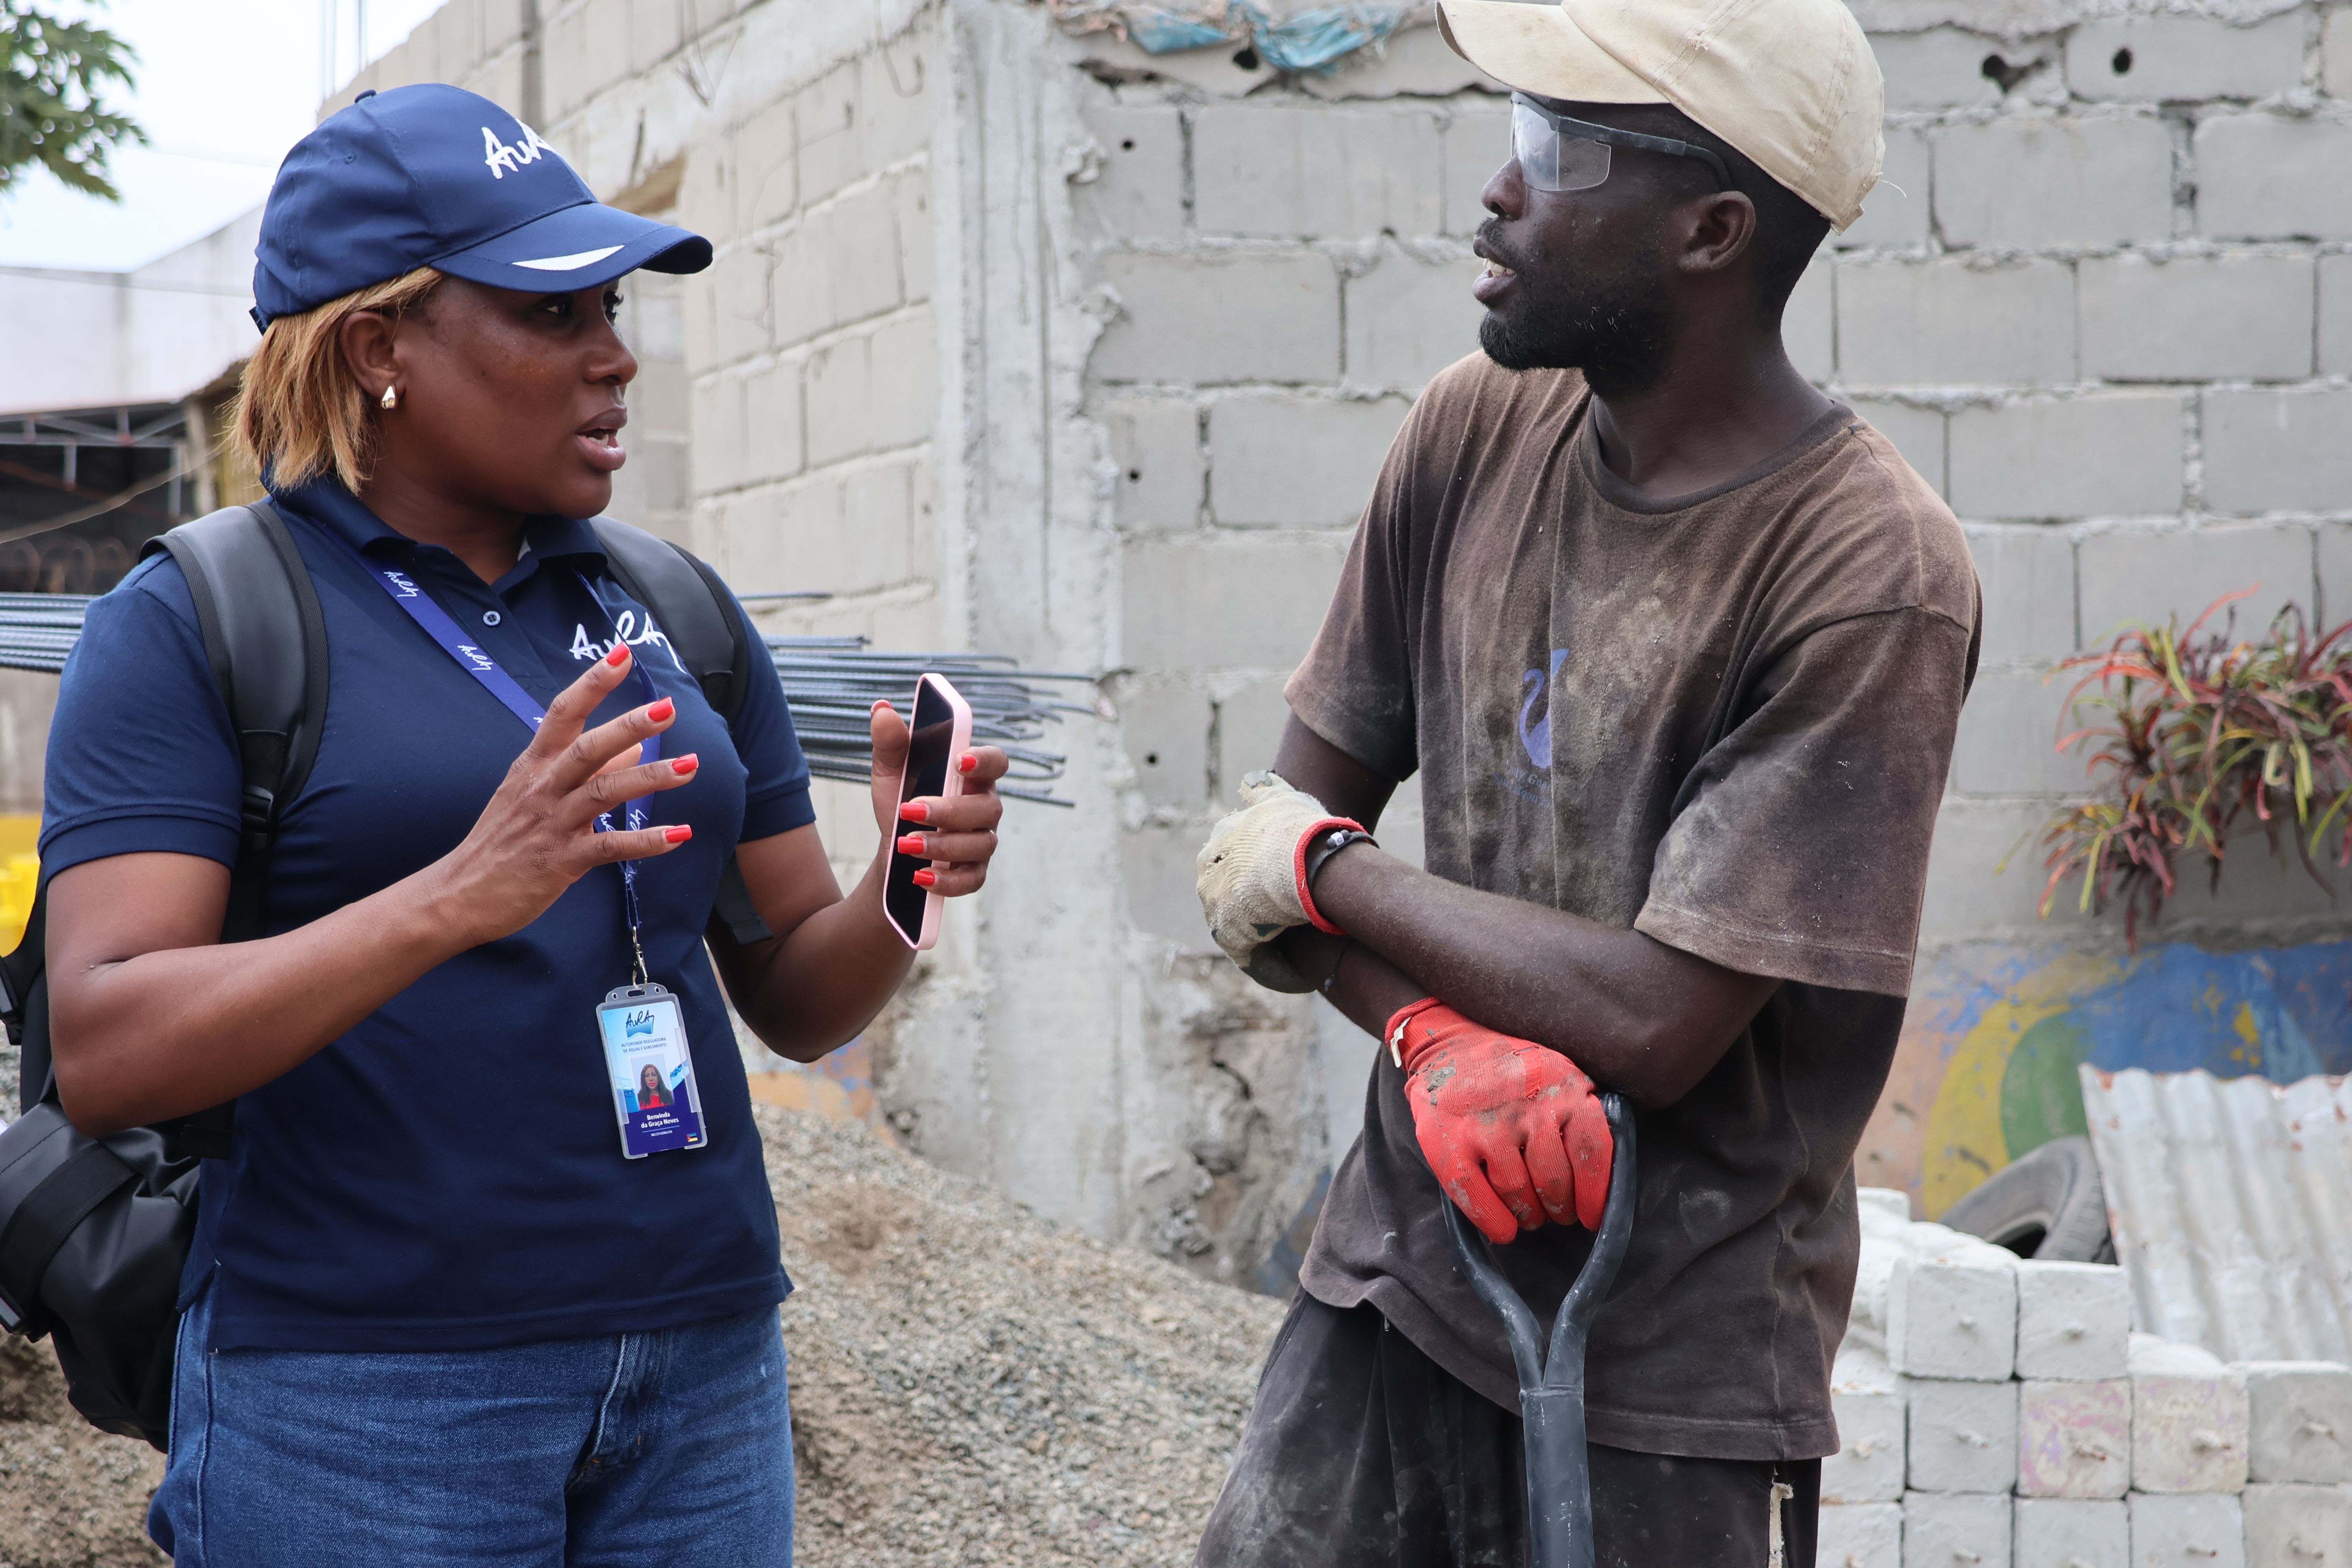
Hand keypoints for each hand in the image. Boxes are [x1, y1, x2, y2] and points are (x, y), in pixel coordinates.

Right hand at [427, 645, 697, 946]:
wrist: (457, 895)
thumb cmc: (501, 842)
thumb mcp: (534, 796)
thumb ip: (586, 771)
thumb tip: (633, 749)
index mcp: (533, 766)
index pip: (563, 713)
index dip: (593, 683)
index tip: (621, 655)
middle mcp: (542, 788)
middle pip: (587, 748)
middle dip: (629, 726)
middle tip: (668, 708)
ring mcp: (552, 824)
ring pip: (604, 792)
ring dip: (650, 778)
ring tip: (690, 766)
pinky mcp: (561, 862)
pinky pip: (611, 848)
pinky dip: (646, 841)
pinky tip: (680, 834)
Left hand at [866, 700, 1006, 897]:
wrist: (894, 851)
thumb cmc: (901, 803)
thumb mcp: (890, 773)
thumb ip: (890, 742)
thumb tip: (881, 709)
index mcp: (971, 777)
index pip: (996, 762)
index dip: (985, 760)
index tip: (959, 760)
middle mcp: (984, 807)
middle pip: (987, 807)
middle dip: (949, 810)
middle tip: (910, 810)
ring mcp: (982, 842)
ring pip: (980, 844)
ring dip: (942, 845)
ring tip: (905, 845)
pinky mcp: (973, 873)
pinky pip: (972, 879)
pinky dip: (946, 880)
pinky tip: (920, 876)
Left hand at [1195, 771, 1362, 990]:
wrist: (1299, 860)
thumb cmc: (1294, 827)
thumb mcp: (1277, 796)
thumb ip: (1261, 787)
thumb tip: (1251, 779)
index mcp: (1217, 841)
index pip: (1230, 862)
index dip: (1256, 874)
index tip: (1280, 881)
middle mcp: (1207, 873)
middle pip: (1229, 895)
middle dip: (1254, 906)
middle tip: (1290, 913)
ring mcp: (1213, 905)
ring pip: (1238, 926)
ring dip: (1263, 936)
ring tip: (1297, 948)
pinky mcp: (1227, 936)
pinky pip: (1250, 957)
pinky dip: (1273, 967)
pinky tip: (1296, 975)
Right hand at [1389, 998, 1612, 1244]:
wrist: (1448, 1043)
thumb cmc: (1513, 1072)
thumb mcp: (1559, 1076)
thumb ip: (1580, 1115)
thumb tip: (1602, 1180)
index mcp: (1563, 1089)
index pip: (1592, 1152)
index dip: (1595, 1195)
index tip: (1591, 1217)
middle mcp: (1527, 1107)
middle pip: (1555, 1182)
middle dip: (1559, 1209)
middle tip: (1555, 1213)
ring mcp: (1486, 1125)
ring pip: (1519, 1195)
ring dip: (1528, 1216)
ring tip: (1527, 1213)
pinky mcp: (1449, 1142)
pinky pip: (1478, 1198)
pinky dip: (1494, 1222)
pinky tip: (1502, 1227)